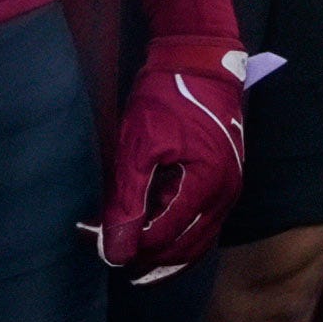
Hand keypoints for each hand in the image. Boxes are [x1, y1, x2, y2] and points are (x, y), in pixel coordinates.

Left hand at [95, 0, 257, 275]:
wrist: (199, 63)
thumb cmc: (166, 99)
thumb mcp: (138, 148)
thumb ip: (127, 202)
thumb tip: (115, 251)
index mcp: (207, 186)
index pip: (164, 238)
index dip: (128, 246)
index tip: (93, 241)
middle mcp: (226, 196)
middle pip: (184, 250)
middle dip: (144, 258)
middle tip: (106, 251)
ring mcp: (229, 192)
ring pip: (195, 243)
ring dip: (160, 251)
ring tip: (124, 248)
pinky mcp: (224, 185)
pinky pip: (201, 226)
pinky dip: (174, 234)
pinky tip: (148, 231)